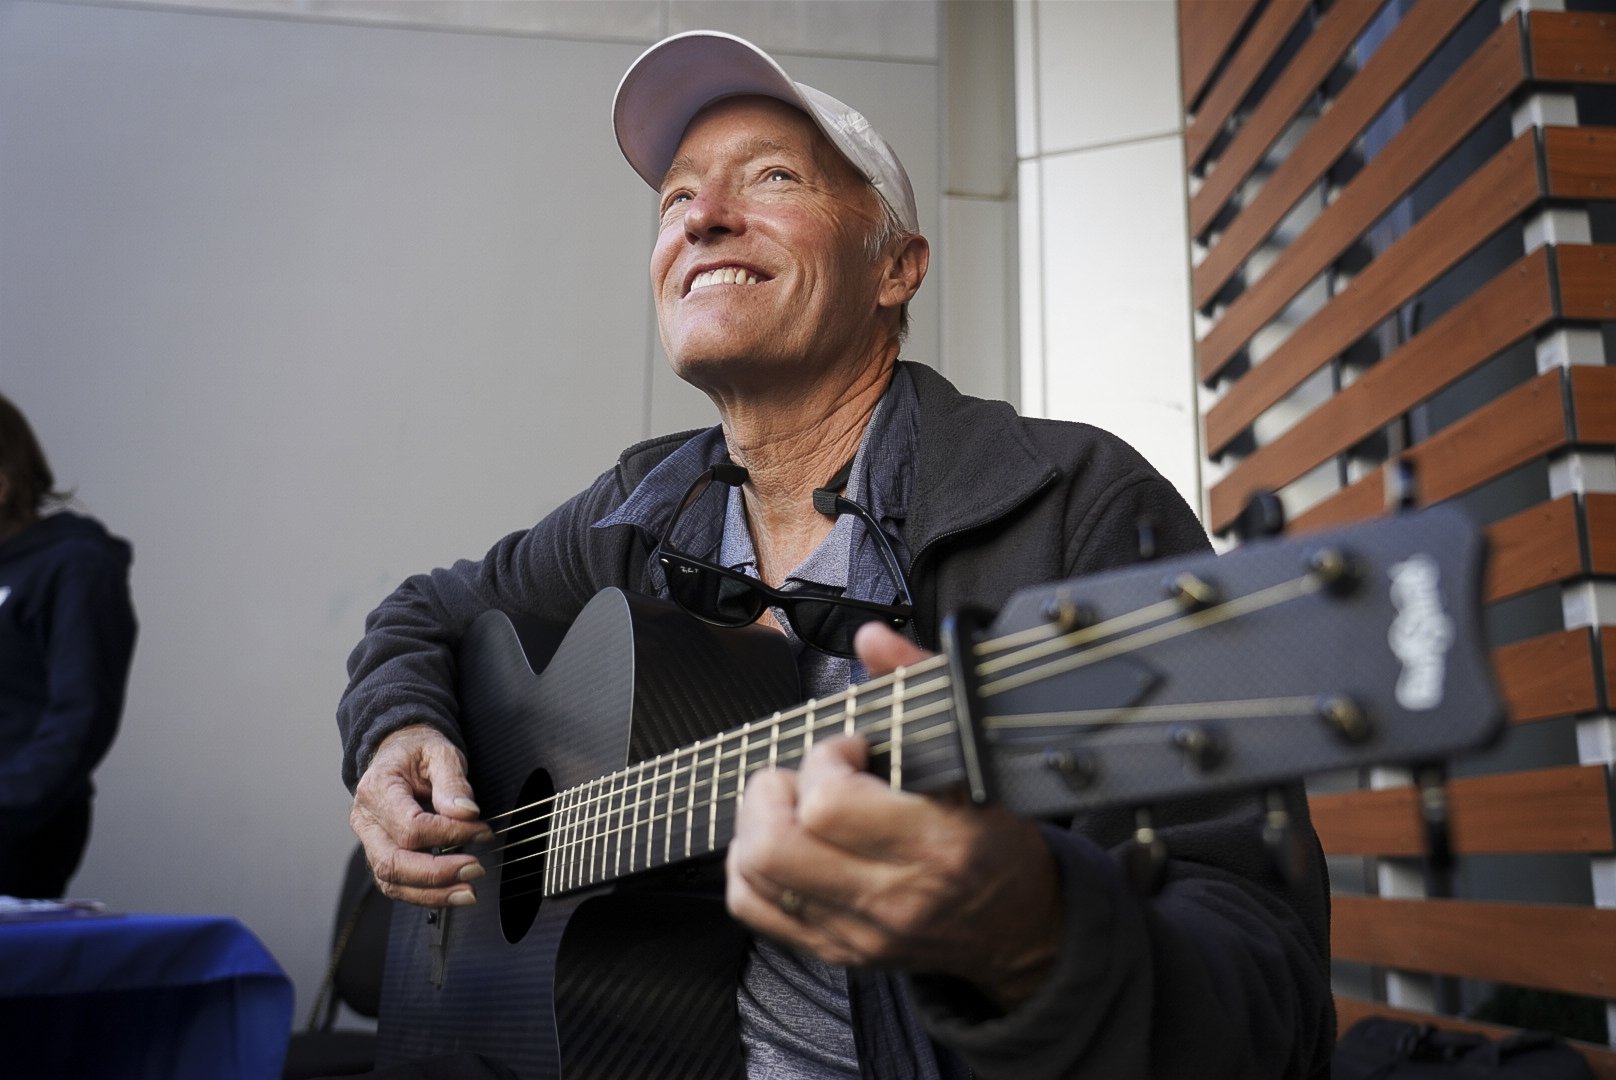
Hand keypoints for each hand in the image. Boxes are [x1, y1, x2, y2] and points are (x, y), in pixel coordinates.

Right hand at [350, 723, 490, 906]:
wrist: (399, 751)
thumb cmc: (418, 751)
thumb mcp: (440, 752)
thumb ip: (453, 782)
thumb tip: (465, 813)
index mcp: (377, 789)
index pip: (410, 826)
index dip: (449, 834)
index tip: (482, 831)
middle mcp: (366, 820)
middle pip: (393, 862)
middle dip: (437, 873)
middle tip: (475, 869)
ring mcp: (369, 841)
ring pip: (391, 882)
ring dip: (432, 893)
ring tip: (468, 891)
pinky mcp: (380, 854)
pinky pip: (396, 884)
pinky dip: (425, 894)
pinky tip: (452, 891)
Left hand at [725, 623, 1064, 1009]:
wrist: (1020, 925)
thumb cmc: (997, 838)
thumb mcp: (975, 756)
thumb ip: (920, 685)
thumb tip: (872, 638)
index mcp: (934, 844)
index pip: (829, 805)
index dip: (825, 759)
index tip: (850, 749)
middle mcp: (892, 897)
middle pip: (775, 846)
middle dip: (774, 792)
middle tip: (806, 776)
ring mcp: (859, 930)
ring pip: (754, 876)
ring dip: (757, 826)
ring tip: (794, 806)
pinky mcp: (836, 950)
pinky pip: (754, 909)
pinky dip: (749, 869)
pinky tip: (782, 843)